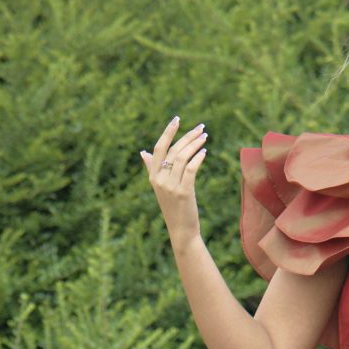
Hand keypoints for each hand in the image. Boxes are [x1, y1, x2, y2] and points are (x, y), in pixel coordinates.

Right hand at [140, 115, 206, 241]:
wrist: (180, 230)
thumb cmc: (173, 207)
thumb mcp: (159, 187)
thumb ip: (151, 168)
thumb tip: (143, 152)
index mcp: (153, 176)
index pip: (159, 148)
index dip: (168, 132)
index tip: (177, 119)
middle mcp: (159, 180)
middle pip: (173, 150)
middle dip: (187, 136)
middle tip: (201, 127)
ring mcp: (171, 187)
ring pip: (182, 158)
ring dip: (195, 145)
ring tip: (205, 137)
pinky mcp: (183, 192)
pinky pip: (191, 169)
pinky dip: (198, 158)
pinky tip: (205, 152)